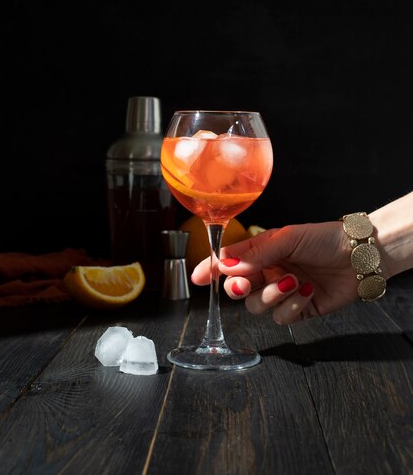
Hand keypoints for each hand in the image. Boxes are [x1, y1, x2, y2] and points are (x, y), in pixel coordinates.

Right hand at [191, 222, 359, 323]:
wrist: (359, 255)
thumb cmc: (324, 238)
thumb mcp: (287, 238)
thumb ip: (255, 253)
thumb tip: (225, 264)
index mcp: (261, 252)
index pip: (229, 262)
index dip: (211, 270)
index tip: (197, 278)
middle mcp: (268, 272)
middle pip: (238, 288)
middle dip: (238, 288)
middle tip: (245, 284)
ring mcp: (282, 292)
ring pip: (258, 306)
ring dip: (272, 295)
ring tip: (293, 280)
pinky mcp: (298, 310)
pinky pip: (281, 317)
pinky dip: (292, 305)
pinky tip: (307, 290)